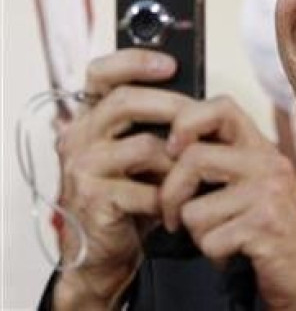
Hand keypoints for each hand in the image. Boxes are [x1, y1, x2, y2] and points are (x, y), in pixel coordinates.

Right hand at [54, 49, 191, 309]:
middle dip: (172, 106)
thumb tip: (199, 100)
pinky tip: (173, 204)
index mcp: (90, 118)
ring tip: (189, 174)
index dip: (134, 61)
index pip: (101, 74)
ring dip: (177, 160)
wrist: (104, 250)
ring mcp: (83, 168)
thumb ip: (154, 126)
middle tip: (201, 118)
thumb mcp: (139, 153)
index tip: (172, 64)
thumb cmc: (129, 195)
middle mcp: (78, 136)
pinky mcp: (94, 198)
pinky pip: (147, 188)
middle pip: (125, 102)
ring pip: (144, 146)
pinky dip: (168, 196)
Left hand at [161, 96, 295, 309]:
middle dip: (170, 194)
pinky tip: (237, 254)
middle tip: (173, 216)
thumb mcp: (253, 187)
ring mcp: (269, 193)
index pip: (221, 106)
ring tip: (225, 238)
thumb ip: (223, 163)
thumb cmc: (274, 234)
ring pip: (194, 209)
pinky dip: (215, 256)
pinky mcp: (266, 225)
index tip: (173, 150)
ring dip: (198, 235)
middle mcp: (268, 163)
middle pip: (192, 157)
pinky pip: (210, 240)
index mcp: (262, 149)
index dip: (186, 122)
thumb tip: (168, 148)